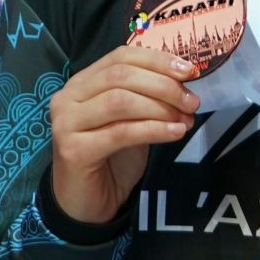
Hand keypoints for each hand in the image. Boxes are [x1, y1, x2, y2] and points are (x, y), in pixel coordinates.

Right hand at [48, 46, 199, 224]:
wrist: (87, 203)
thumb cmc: (112, 157)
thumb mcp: (133, 119)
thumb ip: (148, 97)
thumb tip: (186, 81)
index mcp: (82, 82)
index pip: (122, 56)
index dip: (158, 60)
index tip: (190, 71)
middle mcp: (68, 97)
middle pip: (121, 76)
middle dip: (164, 85)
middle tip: (192, 101)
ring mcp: (67, 123)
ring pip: (120, 101)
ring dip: (160, 108)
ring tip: (186, 119)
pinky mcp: (73, 150)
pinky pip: (120, 132)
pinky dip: (153, 130)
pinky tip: (175, 133)